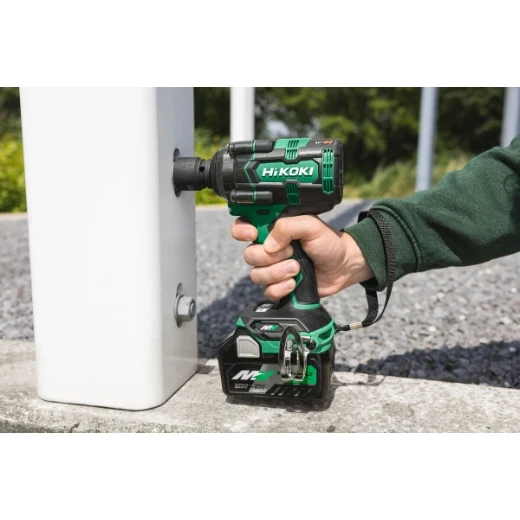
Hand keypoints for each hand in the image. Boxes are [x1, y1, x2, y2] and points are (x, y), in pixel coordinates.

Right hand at [231, 215, 373, 300]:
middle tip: (291, 253)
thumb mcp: (311, 226)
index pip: (243, 226)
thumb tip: (269, 244)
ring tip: (296, 269)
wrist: (343, 266)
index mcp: (272, 229)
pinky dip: (280, 288)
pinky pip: (267, 291)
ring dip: (277, 273)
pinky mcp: (279, 286)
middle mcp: (269, 248)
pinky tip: (294, 283)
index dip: (241, 231)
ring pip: (256, 275)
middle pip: (249, 255)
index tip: (252, 234)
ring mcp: (273, 268)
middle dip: (269, 257)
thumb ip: (288, 227)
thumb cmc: (328, 242)